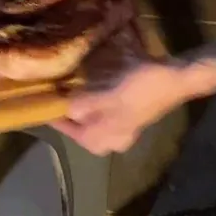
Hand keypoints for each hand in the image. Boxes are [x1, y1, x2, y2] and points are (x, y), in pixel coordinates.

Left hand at [51, 62, 193, 155]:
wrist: (178, 77)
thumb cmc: (143, 89)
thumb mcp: (110, 97)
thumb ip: (86, 106)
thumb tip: (66, 111)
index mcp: (106, 138)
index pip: (71, 132)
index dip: (54, 118)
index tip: (37, 103)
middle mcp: (113, 136)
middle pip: (81, 126)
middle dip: (66, 109)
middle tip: (51, 91)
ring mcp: (122, 123)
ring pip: (92, 115)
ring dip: (78, 101)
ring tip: (63, 83)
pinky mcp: (128, 108)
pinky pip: (103, 105)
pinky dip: (93, 94)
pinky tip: (86, 78)